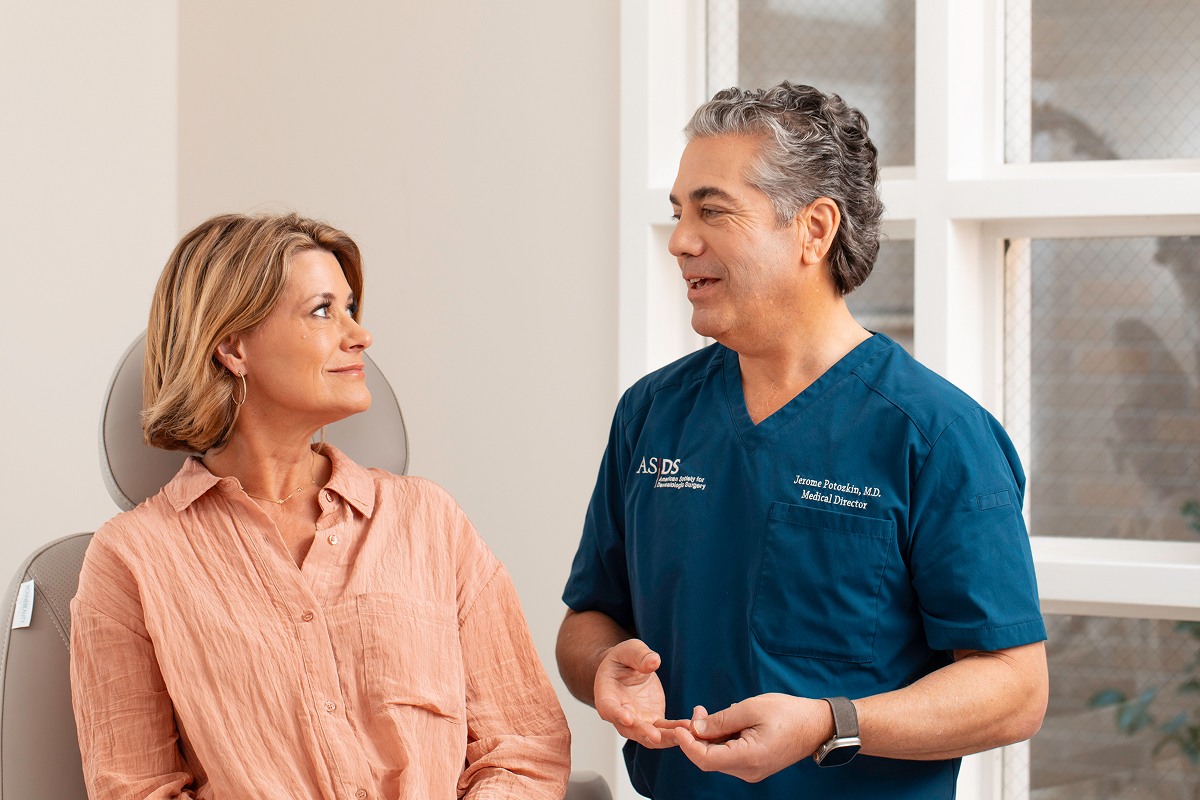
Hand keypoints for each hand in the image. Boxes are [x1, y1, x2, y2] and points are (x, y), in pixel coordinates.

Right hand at [593, 639, 677, 748]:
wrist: (628, 668)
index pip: (608, 708)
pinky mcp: (652, 721)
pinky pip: (664, 729)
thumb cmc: (623, 658)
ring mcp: (636, 720)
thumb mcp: (629, 650)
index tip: (627, 719)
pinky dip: (676, 730)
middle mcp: (619, 713)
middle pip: (629, 728)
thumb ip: (639, 656)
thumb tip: (654, 662)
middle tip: (656, 736)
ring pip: (648, 735)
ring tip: (681, 735)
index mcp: (607, 695)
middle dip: (643, 733)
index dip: (616, 714)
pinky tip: (689, 728)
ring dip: (664, 738)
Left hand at [674, 694, 832, 782]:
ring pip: (717, 757)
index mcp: (749, 758)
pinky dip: (720, 740)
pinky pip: (728, 755)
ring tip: (707, 713)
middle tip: (696, 710)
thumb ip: (721, 720)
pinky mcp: (753, 765)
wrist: (817, 725)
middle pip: (709, 758)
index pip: (705, 759)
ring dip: (708, 737)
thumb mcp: (752, 708)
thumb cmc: (789, 713)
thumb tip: (696, 728)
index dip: (687, 744)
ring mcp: (751, 771)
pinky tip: (723, 723)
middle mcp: (748, 771)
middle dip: (696, 736)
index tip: (679, 726)